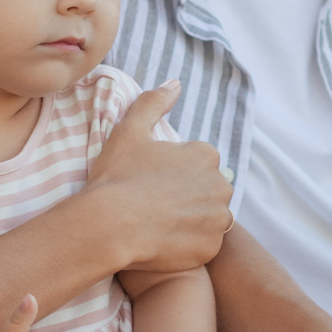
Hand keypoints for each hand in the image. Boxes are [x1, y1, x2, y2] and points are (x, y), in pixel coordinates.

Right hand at [79, 82, 233, 274]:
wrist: (110, 225)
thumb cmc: (118, 175)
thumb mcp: (129, 130)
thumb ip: (153, 102)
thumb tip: (175, 83)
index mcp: (206, 155)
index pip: (197, 162)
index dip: (172, 172)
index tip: (150, 180)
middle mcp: (221, 186)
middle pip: (206, 190)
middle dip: (187, 195)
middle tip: (153, 203)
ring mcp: (218, 220)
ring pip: (208, 218)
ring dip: (191, 220)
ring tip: (158, 223)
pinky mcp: (210, 248)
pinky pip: (203, 245)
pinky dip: (188, 245)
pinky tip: (163, 241)